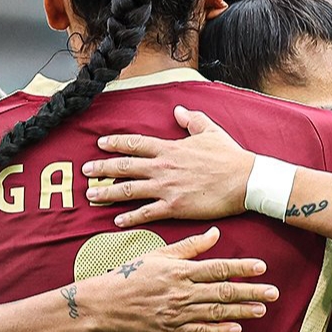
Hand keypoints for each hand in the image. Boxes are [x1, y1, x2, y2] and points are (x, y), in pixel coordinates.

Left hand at [82, 106, 254, 227]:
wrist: (245, 180)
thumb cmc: (230, 156)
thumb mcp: (209, 131)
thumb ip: (191, 120)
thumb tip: (178, 110)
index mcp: (170, 148)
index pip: (135, 143)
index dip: (115, 143)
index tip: (100, 144)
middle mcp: (163, 167)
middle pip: (125, 167)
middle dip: (102, 169)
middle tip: (86, 172)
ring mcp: (166, 188)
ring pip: (129, 190)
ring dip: (108, 193)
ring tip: (92, 196)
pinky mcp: (174, 208)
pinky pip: (146, 213)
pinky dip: (129, 217)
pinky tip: (116, 221)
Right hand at [85, 226, 278, 331]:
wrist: (104, 303)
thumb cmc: (130, 275)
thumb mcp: (158, 254)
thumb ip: (189, 246)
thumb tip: (215, 234)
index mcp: (179, 270)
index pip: (217, 268)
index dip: (241, 268)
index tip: (262, 267)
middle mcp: (181, 292)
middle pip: (223, 291)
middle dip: (251, 292)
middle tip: (273, 293)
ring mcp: (177, 313)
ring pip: (216, 312)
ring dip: (241, 311)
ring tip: (261, 309)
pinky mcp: (171, 330)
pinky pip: (200, 331)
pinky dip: (219, 331)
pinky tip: (236, 329)